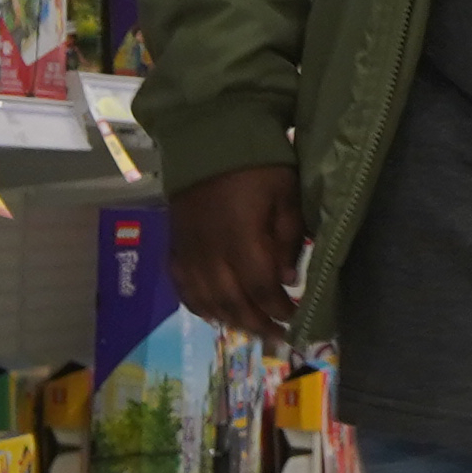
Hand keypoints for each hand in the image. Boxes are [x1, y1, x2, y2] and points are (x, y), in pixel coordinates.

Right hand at [169, 163, 306, 336]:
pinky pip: (182, 287)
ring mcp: (188, 251)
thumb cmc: (258, 163)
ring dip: (230, 320)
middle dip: (257, 323)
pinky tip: (215, 314)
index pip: (261, 288)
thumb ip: (288, 238)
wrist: (209, 135)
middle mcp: (210, 252)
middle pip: (232, 302)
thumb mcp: (287, 193)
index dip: (278, 309)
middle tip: (278, 337)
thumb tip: (287, 279)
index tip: (296, 318)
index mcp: (241, 238)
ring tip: (251, 329)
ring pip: (206, 300)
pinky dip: (199, 306)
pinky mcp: (175, 246)